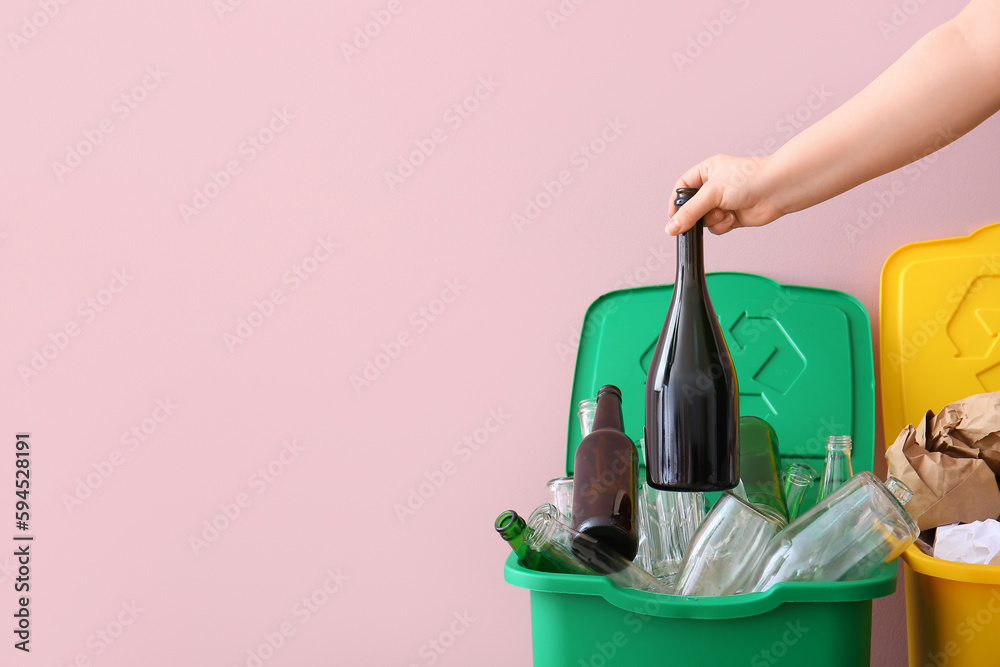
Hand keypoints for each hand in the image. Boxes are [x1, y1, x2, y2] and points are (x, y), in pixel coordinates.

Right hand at [666, 154, 784, 235]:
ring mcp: (724, 202)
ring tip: (724, 212)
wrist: (776, 190)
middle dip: (697, 214)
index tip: (673, 216)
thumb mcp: (712, 192)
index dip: (676, 201)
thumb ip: (689, 212)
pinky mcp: (732, 216)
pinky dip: (723, 225)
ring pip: (704, 219)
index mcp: (708, 171)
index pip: (683, 187)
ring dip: (712, 220)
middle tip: (699, 217)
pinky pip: (717, 227)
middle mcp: (715, 186)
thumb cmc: (750, 179)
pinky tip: (733, 217)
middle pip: (692, 206)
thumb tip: (671, 227)